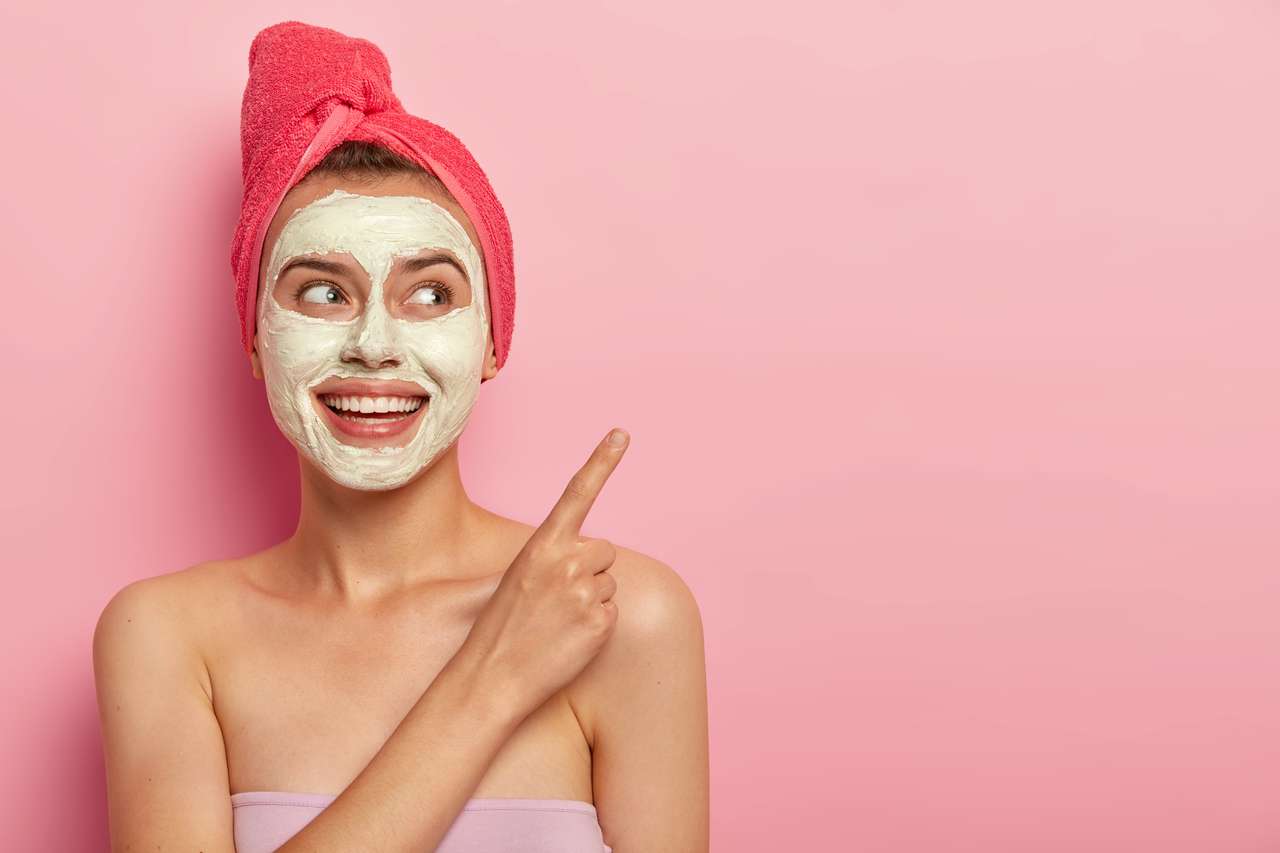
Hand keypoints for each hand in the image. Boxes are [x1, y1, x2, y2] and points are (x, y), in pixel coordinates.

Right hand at [457, 428, 629, 720]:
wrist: (492, 677)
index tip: (622, 433)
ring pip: (610, 583)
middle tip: (555, 599)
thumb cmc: (500, 627)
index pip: (577, 493)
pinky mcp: (600, 622)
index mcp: (541, 544)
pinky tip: (568, 640)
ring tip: (558, 622)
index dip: (602, 461)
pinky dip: (596, 626)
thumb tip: (589, 553)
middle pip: (604, 551)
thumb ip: (553, 557)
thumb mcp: (517, 577)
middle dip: (589, 570)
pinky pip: (612, 613)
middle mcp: (567, 561)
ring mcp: (586, 592)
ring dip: (592, 599)